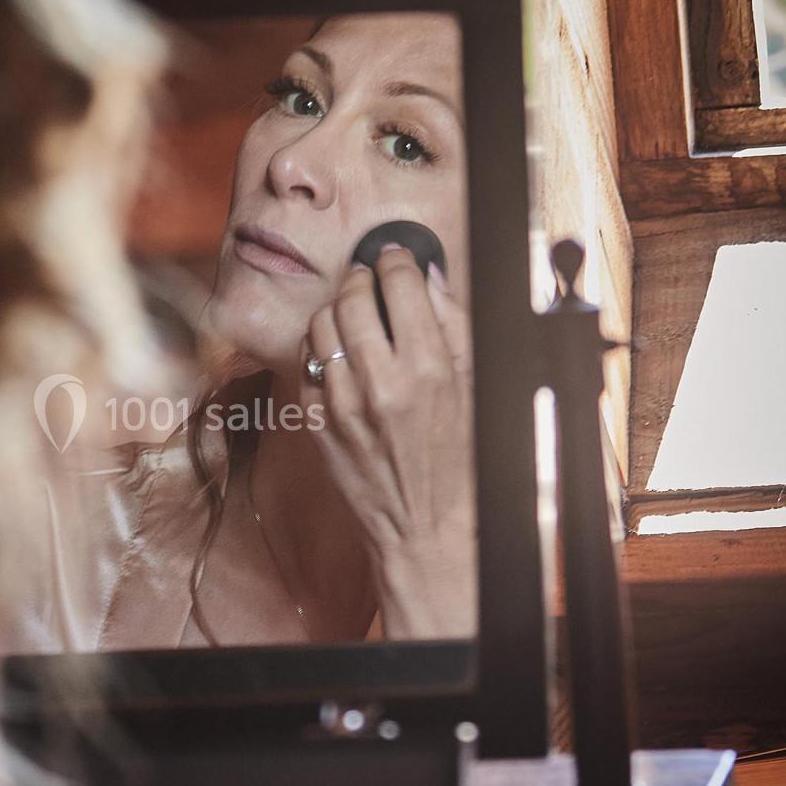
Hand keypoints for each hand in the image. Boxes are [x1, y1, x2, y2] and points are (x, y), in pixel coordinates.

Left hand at [298, 245, 475, 637]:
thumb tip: (429, 278)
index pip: (401, 284)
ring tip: (353, 314)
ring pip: (322, 325)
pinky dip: (322, 347)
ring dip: (336, 308)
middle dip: (362, 277)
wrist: (427, 528)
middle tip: (371, 279)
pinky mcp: (318, 422)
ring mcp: (343, 404)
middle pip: (352, 296)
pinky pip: (308, 362)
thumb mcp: (477, 389)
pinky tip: (340, 352)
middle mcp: (382, 383)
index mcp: (431, 369)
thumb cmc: (464, 461)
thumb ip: (454, 327)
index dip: (397, 260)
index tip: (397, 257)